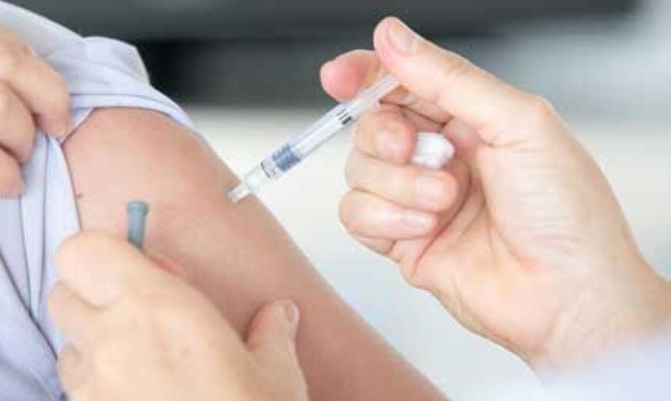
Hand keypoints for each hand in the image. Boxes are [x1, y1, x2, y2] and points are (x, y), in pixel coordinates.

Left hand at [49, 232, 308, 400]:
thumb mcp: (276, 378)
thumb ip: (269, 335)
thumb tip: (278, 315)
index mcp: (157, 309)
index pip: (83, 250)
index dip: (104, 253)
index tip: (138, 268)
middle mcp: (112, 342)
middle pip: (64, 292)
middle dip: (93, 295)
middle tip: (138, 314)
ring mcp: (91, 389)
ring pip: (66, 345)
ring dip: (91, 345)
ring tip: (140, 366)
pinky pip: (73, 391)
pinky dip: (94, 386)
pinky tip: (136, 399)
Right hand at [323, 17, 670, 369]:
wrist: (567, 295)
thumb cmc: (566, 213)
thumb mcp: (517, 123)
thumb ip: (448, 77)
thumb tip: (392, 37)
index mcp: (470, 119)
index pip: (401, 84)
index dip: (364, 75)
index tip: (339, 76)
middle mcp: (440, 157)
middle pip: (371, 125)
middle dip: (388, 137)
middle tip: (420, 149)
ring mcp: (417, 199)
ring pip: (359, 170)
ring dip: (399, 184)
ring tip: (446, 201)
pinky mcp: (401, 241)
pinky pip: (356, 214)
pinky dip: (386, 218)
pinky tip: (426, 227)